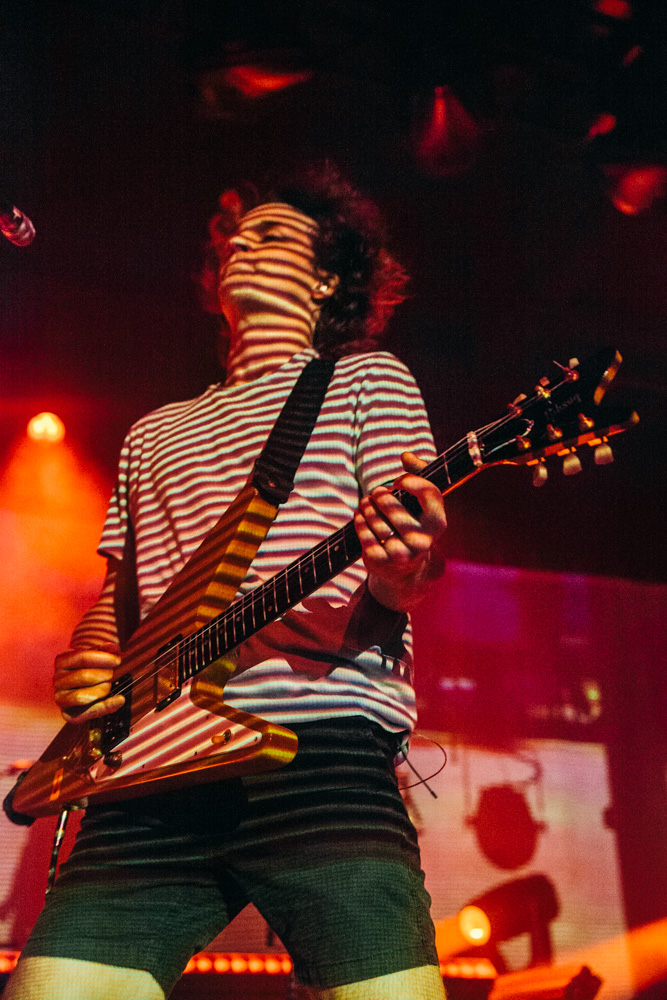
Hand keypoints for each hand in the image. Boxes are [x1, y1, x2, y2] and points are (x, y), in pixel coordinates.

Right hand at [54, 647, 124, 722]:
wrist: (80, 691)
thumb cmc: (88, 669)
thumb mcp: (94, 656)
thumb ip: (104, 650)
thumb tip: (115, 648)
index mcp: (62, 661)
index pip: (82, 657)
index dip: (103, 658)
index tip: (117, 661)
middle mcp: (57, 679)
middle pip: (84, 676)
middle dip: (104, 674)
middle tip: (111, 674)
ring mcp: (60, 698)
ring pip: (82, 696)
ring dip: (102, 690)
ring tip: (108, 685)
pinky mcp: (68, 714)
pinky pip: (87, 713)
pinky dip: (107, 706)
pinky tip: (120, 700)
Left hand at [353, 451, 446, 610]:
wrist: (406, 571)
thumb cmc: (414, 525)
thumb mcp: (423, 505)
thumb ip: (419, 474)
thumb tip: (405, 455)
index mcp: (438, 524)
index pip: (428, 493)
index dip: (411, 481)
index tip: (399, 481)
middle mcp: (423, 541)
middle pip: (395, 507)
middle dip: (381, 496)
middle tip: (376, 492)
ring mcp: (403, 553)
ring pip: (377, 521)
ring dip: (367, 507)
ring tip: (365, 502)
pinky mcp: (383, 562)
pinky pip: (365, 535)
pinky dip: (359, 521)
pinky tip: (359, 516)